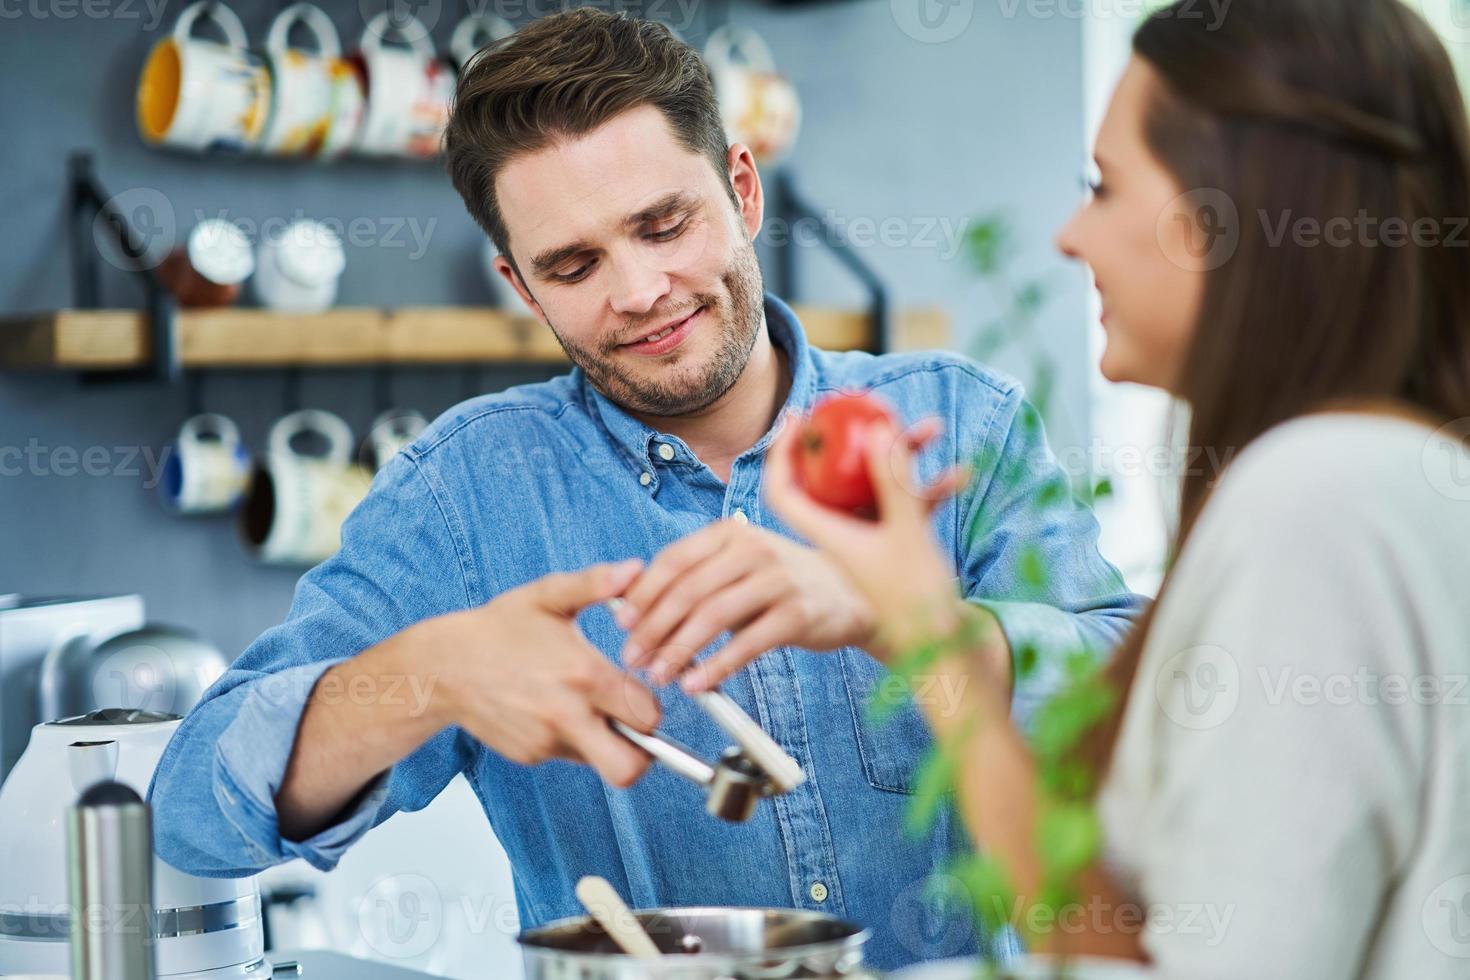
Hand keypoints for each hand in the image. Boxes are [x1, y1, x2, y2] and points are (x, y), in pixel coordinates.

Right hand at [421, 560, 660, 787]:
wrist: (443, 667)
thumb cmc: (499, 627)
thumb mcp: (548, 595)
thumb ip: (595, 582)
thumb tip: (635, 569)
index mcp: (584, 676)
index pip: (648, 715)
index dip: (653, 707)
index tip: (641, 690)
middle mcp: (568, 716)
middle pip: (629, 766)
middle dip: (643, 752)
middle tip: (633, 725)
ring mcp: (547, 741)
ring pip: (600, 763)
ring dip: (606, 744)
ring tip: (591, 710)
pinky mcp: (531, 756)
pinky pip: (569, 756)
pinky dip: (573, 739)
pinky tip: (554, 709)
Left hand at [614, 517, 873, 691]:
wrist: (853, 593)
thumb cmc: (783, 584)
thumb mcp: (739, 568)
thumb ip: (696, 581)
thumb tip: (635, 611)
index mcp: (730, 532)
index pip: (674, 559)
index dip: (643, 593)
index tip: (622, 623)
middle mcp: (752, 548)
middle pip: (689, 589)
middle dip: (654, 627)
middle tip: (633, 657)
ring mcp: (778, 578)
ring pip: (714, 614)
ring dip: (680, 649)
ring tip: (660, 674)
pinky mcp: (799, 612)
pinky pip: (749, 642)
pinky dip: (718, 665)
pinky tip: (699, 684)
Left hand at [763, 413, 1005, 673]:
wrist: (941, 654)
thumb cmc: (916, 604)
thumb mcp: (908, 534)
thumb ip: (894, 481)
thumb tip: (877, 428)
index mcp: (829, 534)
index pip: (783, 489)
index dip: (781, 451)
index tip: (796, 417)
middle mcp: (844, 535)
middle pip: (835, 477)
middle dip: (858, 439)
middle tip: (870, 407)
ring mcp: (870, 541)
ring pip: (877, 487)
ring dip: (905, 457)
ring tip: (933, 428)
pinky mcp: (896, 549)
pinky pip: (908, 507)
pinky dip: (930, 490)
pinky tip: (960, 475)